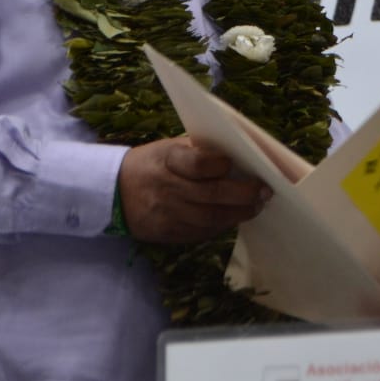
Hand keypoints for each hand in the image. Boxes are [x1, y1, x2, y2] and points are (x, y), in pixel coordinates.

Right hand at [117, 136, 269, 243]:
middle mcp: (168, 188)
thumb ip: (200, 150)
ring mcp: (167, 214)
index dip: (221, 165)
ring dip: (238, 214)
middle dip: (244, 195)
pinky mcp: (168, 233)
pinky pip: (201, 233)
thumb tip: (240, 153)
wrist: (115, 191)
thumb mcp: (169, 147)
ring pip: (210, 218)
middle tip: (264, 192)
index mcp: (168, 160)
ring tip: (255, 206)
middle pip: (212, 195)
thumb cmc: (152, 163)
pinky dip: (221, 226)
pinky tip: (233, 217)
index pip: (199, 163)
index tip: (236, 164)